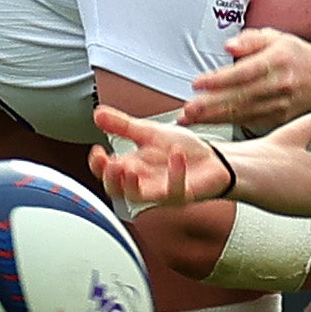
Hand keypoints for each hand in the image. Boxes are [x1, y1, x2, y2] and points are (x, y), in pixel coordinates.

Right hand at [92, 105, 231, 210]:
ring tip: (129, 168)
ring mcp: (161, 191)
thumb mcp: (150, 132)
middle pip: (117, 189)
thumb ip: (123, 126)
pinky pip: (175, 190)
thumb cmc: (182, 150)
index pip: (106, 171)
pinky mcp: (183, 194)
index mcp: (133, 166)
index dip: (98, 164)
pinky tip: (175, 156)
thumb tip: (98, 114)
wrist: (213, 159)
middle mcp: (144, 181)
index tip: (97, 151)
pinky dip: (174, 174)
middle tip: (110, 165)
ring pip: (138, 197)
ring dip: (131, 185)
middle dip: (110, 178)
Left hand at [184, 27, 310, 128]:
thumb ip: (249, 40)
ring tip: (190, 119)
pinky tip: (208, 121)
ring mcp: (279, 105)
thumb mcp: (274, 37)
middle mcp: (279, 85)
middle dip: (210, 106)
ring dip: (213, 118)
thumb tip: (229, 46)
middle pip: (240, 97)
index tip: (198, 83)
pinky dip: (226, 122)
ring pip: (242, 113)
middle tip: (187, 109)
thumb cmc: (294, 55)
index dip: (219, 80)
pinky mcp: (277, 118)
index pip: (244, 72)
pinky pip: (248, 121)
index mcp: (278, 61)